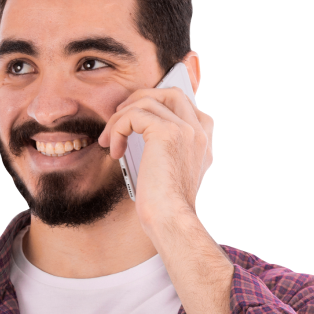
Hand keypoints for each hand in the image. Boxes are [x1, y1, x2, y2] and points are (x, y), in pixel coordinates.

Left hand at [97, 87, 212, 234]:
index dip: (156, 104)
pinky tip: (114, 150)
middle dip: (140, 100)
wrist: (170, 220)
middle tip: (119, 116)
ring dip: (121, 118)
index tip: (135, 120)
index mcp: (205, 139)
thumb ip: (170, 150)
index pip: (183, 104)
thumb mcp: (173, 171)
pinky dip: (118, 128)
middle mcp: (200, 130)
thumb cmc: (166, 205)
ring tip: (109, 139)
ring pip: (147, 102)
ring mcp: (186, 129)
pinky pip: (134, 115)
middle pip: (169, 93)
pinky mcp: (167, 132)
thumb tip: (147, 138)